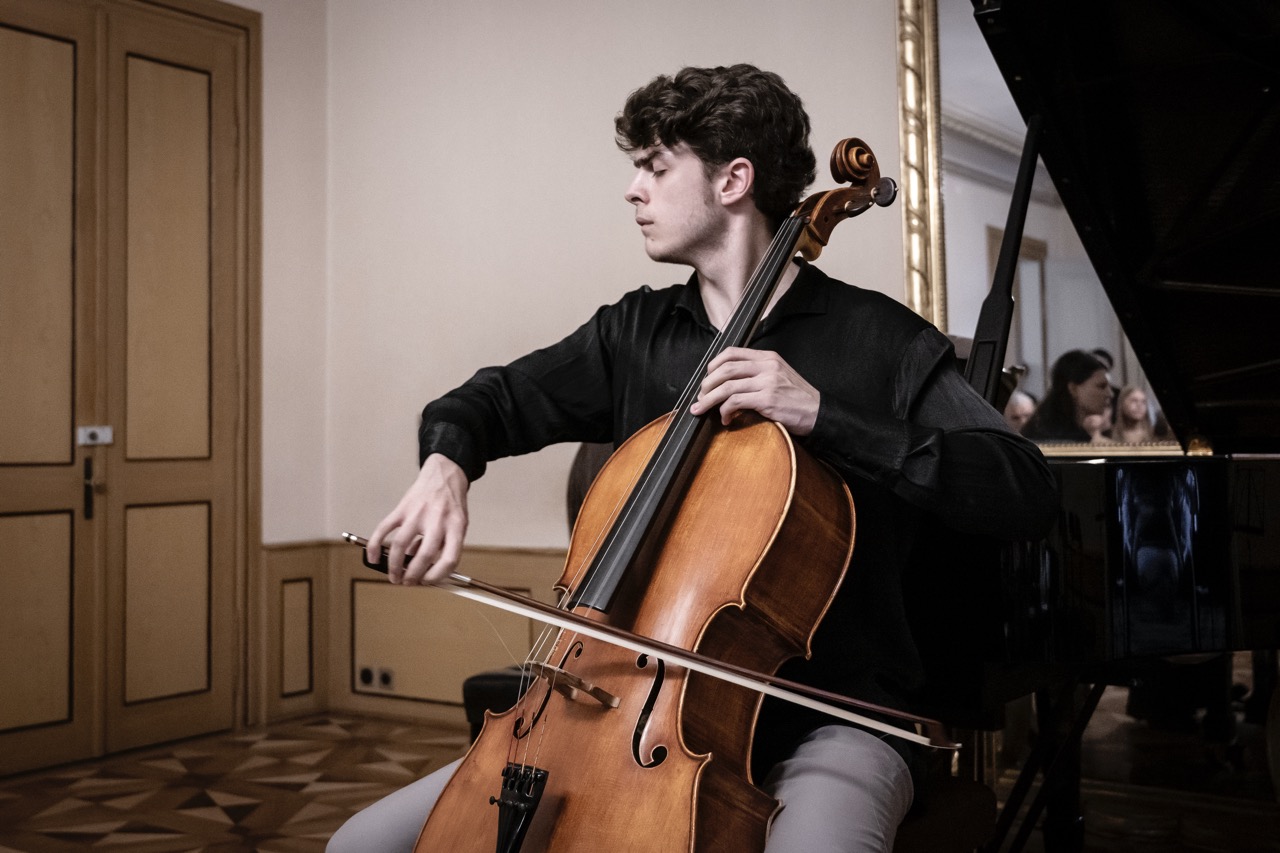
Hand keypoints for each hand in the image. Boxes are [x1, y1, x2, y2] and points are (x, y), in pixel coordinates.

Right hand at [366, 453, 469, 584]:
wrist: (445, 475)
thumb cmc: (451, 504)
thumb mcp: (458, 524)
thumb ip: (444, 545)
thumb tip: (425, 569)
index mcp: (456, 527)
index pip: (449, 559)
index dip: (438, 576)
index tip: (428, 581)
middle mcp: (437, 520)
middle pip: (424, 555)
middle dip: (413, 575)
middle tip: (408, 582)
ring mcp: (418, 513)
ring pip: (401, 545)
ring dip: (394, 565)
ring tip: (393, 576)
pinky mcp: (402, 508)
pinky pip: (384, 529)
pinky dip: (375, 545)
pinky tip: (372, 557)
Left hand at [689, 347, 819, 434]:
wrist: (819, 413)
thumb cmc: (798, 398)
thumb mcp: (779, 376)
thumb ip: (758, 373)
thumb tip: (729, 382)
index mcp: (768, 358)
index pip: (732, 353)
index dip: (713, 365)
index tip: (707, 378)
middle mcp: (767, 366)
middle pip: (725, 369)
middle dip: (707, 384)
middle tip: (700, 397)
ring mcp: (768, 382)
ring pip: (727, 386)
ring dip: (709, 400)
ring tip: (702, 409)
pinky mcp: (768, 400)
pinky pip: (736, 402)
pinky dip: (725, 411)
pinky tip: (726, 419)